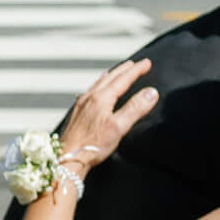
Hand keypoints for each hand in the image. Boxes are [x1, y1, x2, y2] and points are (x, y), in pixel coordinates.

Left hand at [60, 57, 157, 173]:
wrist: (67, 157)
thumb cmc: (92, 145)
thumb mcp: (119, 127)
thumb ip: (135, 108)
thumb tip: (151, 92)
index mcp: (101, 99)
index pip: (123, 79)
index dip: (136, 70)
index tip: (147, 62)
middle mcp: (89, 98)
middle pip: (110, 78)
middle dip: (124, 70)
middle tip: (136, 63)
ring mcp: (81, 104)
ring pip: (99, 84)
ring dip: (111, 76)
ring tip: (117, 71)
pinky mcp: (76, 112)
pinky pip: (90, 91)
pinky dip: (99, 85)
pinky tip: (97, 90)